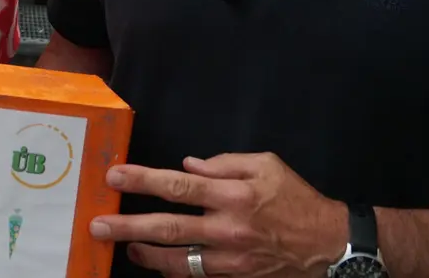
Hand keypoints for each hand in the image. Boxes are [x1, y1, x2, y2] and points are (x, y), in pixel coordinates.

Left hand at [88, 152, 346, 276]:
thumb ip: (225, 163)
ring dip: (146, 254)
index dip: (143, 181)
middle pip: (169, 228)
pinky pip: (198, 276)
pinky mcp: (236, 276)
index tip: (114, 177)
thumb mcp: (267, 165)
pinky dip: (174, 271)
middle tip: (98, 225)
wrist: (330, 244)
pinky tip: (156, 263)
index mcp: (234, 194)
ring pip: (179, 261)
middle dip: (128, 226)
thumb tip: (187, 167)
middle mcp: (229, 228)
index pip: (178, 187)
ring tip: (123, 245)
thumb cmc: (296, 199)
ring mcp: (232, 258)